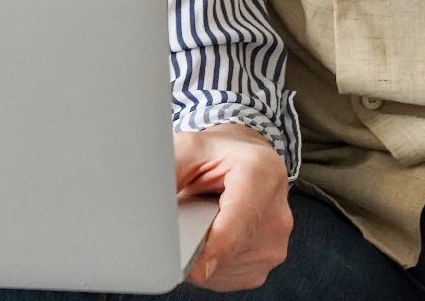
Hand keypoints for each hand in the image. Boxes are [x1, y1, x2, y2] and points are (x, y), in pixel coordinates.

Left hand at [175, 124, 291, 291]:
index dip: (216, 246)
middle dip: (195, 238)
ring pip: (222, 268)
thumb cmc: (217, 152)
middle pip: (227, 248)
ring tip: (202, 217)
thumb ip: (168, 170)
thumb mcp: (188, 147)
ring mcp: (274, 244)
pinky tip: (209, 234)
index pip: (241, 219)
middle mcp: (276, 213)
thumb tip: (148, 204)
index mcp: (262, 173)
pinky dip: (209, 263)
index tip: (197, 266)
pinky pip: (226, 277)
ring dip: (201, 251)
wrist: (244, 159)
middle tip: (186, 211)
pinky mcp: (264, 266)